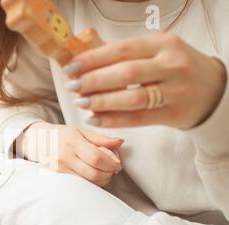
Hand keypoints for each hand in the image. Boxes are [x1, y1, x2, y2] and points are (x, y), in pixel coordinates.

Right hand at [19, 121, 123, 186]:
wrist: (37, 142)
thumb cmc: (61, 136)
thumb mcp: (80, 132)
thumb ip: (101, 139)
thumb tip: (120, 143)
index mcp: (72, 141)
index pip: (96, 157)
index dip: (111, 163)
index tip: (117, 163)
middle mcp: (64, 156)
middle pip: (94, 173)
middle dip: (109, 173)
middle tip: (113, 169)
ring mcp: (59, 170)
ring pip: (88, 182)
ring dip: (102, 179)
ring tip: (103, 171)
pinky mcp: (58, 179)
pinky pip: (81, 185)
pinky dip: (91, 182)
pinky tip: (92, 175)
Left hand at [64, 33, 227, 128]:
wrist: (213, 90)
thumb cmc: (175, 68)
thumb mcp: (157, 52)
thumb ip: (126, 55)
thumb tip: (84, 61)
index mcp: (163, 43)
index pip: (120, 49)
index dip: (92, 59)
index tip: (71, 68)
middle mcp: (171, 64)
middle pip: (124, 73)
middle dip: (93, 81)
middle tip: (72, 87)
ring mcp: (175, 90)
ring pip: (132, 97)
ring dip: (101, 102)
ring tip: (81, 103)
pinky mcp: (175, 113)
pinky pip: (139, 119)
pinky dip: (113, 120)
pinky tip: (95, 119)